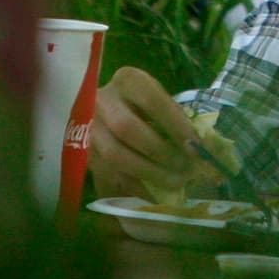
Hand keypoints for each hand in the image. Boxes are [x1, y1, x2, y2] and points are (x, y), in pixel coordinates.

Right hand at [89, 66, 197, 198]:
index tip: (194, 146)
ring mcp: (86, 127)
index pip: (152, 101)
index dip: (175, 125)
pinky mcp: (81, 152)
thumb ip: (172, 116)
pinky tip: (151, 197)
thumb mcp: (155, 98)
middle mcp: (101, 100)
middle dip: (160, 151)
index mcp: (127, 81)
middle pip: (128, 128)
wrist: (100, 107)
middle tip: (184, 168)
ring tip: (173, 182)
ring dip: (147, 172)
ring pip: (114, 154)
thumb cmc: (140, 102)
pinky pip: (105, 175)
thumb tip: (197, 146)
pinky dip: (130, 188)